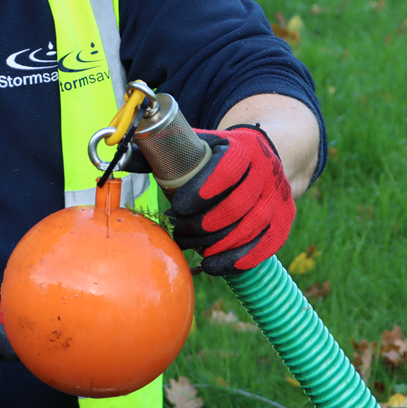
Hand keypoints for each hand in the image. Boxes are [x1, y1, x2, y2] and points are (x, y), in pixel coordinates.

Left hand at [165, 125, 294, 274]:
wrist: (267, 155)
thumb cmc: (221, 154)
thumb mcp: (199, 143)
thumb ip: (163, 151)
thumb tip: (121, 158)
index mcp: (244, 148)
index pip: (228, 169)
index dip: (203, 190)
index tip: (178, 206)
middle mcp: (267, 171)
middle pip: (239, 205)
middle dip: (205, 224)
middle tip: (179, 230)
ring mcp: (279, 197)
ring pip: (252, 228)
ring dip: (218, 245)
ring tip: (192, 248)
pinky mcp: (285, 220)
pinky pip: (266, 246)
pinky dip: (240, 259)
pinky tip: (214, 264)